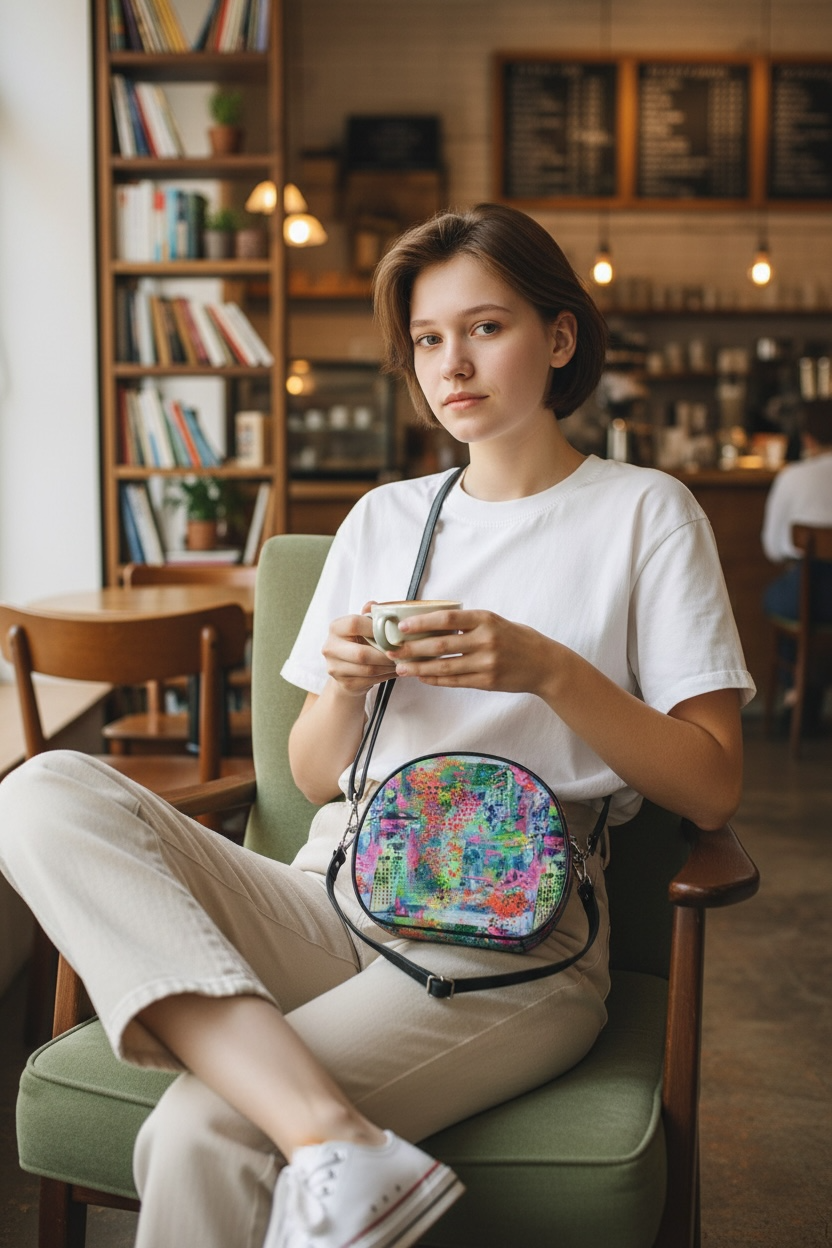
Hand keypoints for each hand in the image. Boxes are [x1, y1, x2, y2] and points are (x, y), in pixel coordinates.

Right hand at [321, 603, 396, 696]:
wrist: (346, 671)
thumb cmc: (358, 643)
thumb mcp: (362, 627)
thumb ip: (369, 616)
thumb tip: (374, 605)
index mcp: (335, 628)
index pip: (354, 623)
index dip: (375, 627)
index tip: (392, 631)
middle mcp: (330, 647)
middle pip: (361, 653)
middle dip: (385, 654)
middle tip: (401, 652)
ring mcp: (335, 668)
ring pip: (368, 669)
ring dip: (388, 666)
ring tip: (401, 661)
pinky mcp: (344, 683)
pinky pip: (370, 680)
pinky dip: (386, 675)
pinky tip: (394, 670)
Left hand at [391, 608, 557, 696]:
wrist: (544, 664)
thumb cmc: (517, 639)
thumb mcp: (495, 622)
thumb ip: (468, 622)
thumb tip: (433, 623)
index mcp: (485, 619)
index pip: (447, 618)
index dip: (422, 622)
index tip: (402, 626)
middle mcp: (485, 640)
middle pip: (440, 644)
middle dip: (412, 648)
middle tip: (392, 650)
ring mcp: (487, 663)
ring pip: (444, 666)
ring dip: (419, 668)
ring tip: (401, 668)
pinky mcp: (487, 681)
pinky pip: (455, 681)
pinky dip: (436, 679)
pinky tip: (422, 677)